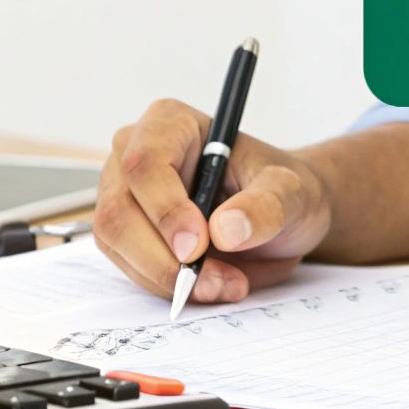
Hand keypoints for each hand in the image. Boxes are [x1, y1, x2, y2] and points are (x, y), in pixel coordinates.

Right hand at [94, 98, 332, 303]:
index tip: (197, 248)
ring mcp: (122, 193)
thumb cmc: (280, 190)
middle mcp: (134, 152)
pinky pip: (129, 267)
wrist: (279, 216)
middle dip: (165, 259)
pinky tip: (208, 283)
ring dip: (168, 278)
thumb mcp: (290, 193)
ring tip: (225, 283)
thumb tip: (224, 230)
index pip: (145, 163)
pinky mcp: (124, 232)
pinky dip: (165, 285)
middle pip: (119, 211)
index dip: (166, 209)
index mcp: (171, 123)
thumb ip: (265, 207)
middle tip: (216, 283)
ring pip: (118, 245)